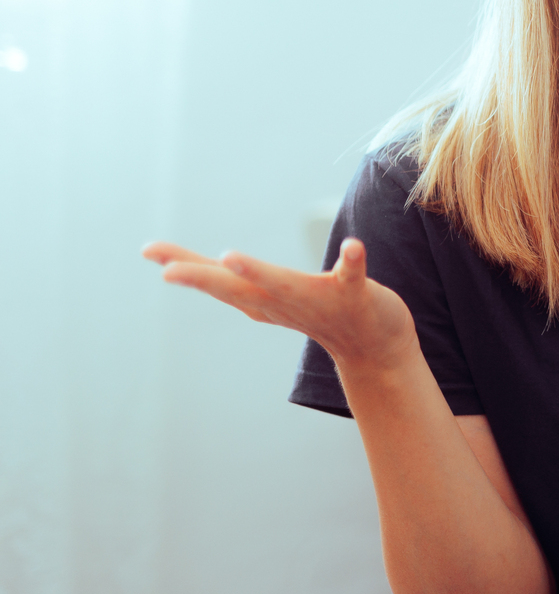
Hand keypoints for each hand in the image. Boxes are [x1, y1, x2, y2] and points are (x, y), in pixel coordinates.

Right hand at [141, 237, 418, 370]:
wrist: (374, 348)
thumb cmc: (317, 311)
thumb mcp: (271, 296)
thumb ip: (244, 280)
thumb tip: (207, 260)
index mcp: (261, 299)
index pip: (216, 279)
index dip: (183, 263)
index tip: (148, 250)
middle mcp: (281, 300)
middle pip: (236, 287)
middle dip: (203, 277)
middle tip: (168, 270)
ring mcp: (317, 299)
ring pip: (285, 284)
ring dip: (259, 273)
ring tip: (231, 257)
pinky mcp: (355, 295)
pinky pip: (353, 275)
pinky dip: (352, 260)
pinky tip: (354, 245)